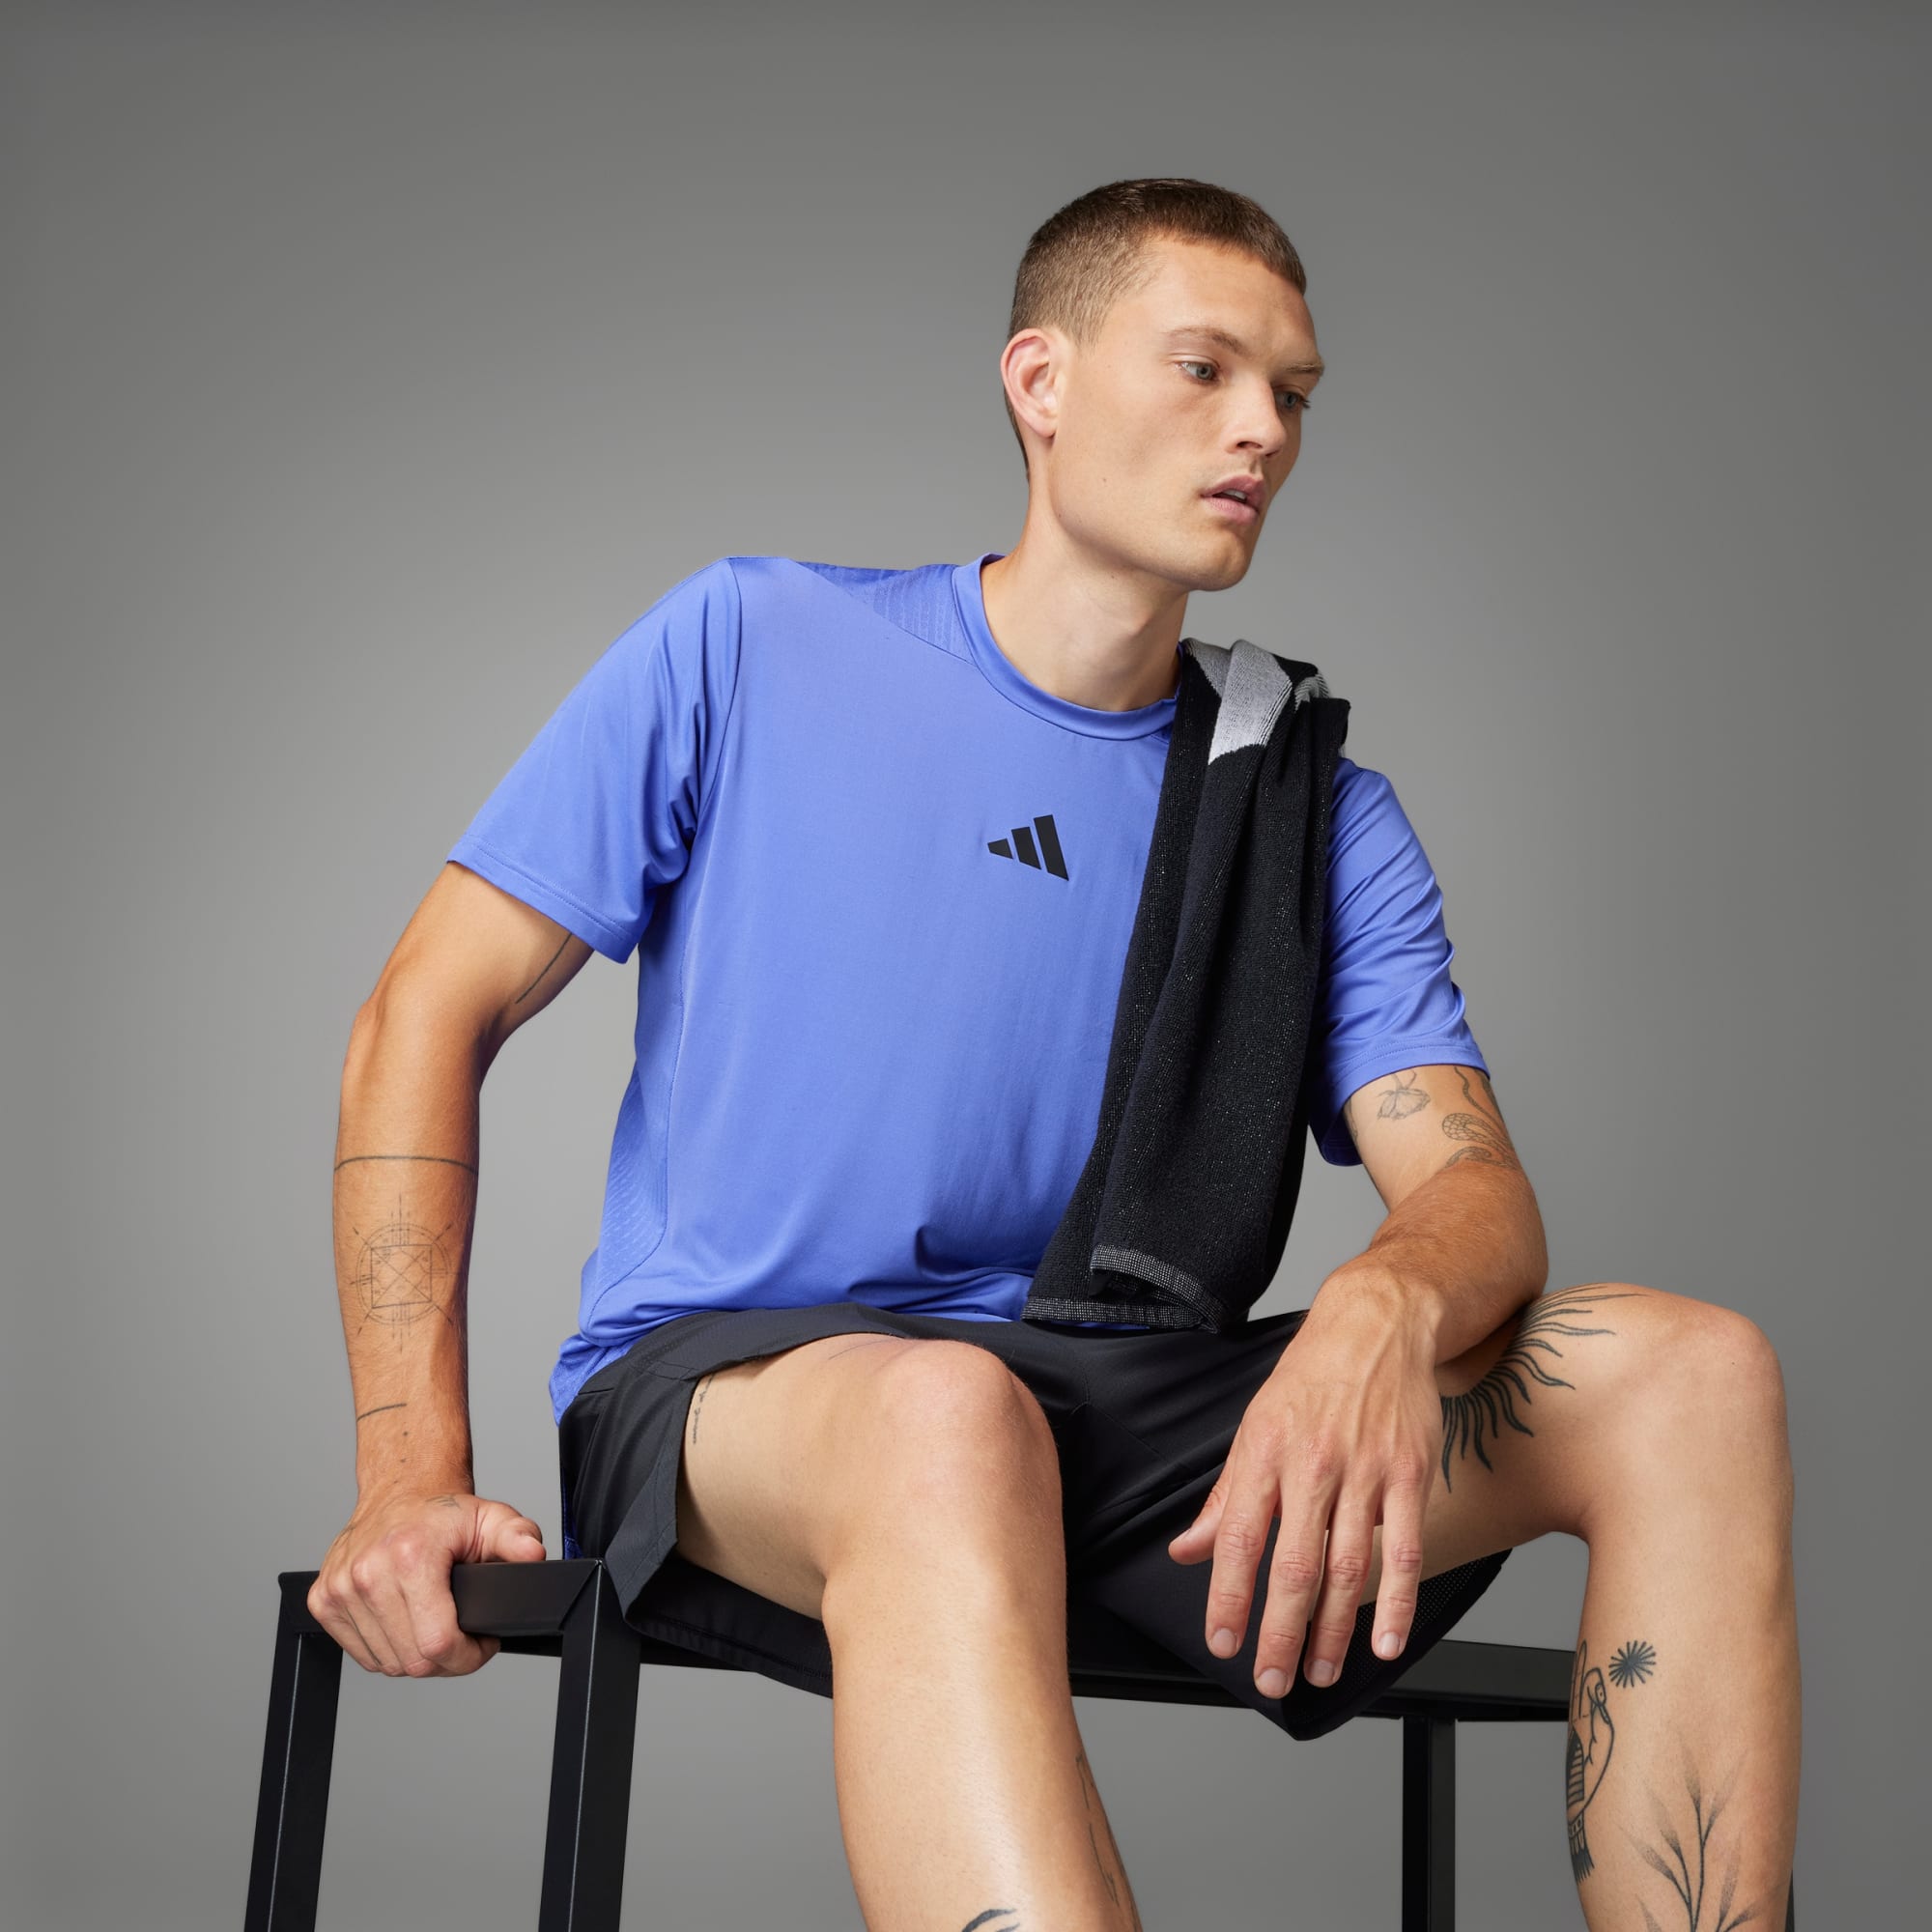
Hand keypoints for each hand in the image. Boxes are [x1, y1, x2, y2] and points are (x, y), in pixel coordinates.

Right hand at [308, 1490, 546, 1676]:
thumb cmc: (444, 1512)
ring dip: (416, 1656)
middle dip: (447, 1660)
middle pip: (412, 1660)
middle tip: (463, 1637)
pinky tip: (407, 1624)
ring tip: (435, 1625)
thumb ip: (518, 1537)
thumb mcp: (492, 1518)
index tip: (482, 1644)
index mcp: (409, 1556)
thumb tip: (532, 1554)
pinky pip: (362, 1655)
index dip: (468, 1656)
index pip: (437, 1643)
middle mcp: (368, 1573)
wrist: (399, 1491)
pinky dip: (388, 1650)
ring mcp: (340, 1589)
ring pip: (387, 1663)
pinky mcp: (323, 1600)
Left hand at [1165, 1294, 1441, 1698]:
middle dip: (1279, 1632)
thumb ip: (1225, 1497)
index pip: (1240, 1539)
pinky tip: (1384, 1642)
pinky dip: (1397, 1602)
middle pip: (1293, 1565)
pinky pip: (1403, 1549)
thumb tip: (1188, 1549)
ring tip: (1319, 1671)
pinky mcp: (1409, 1475)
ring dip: (1333, 1630)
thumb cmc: (1310, 1379)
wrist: (1376, 1325)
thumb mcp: (1254, 1428)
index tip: (1223, 1643)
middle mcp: (1311, 1465)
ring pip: (1347, 1567)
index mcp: (1265, 1454)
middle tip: (1272, 1680)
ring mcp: (1364, 1472)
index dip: (1229, 1598)